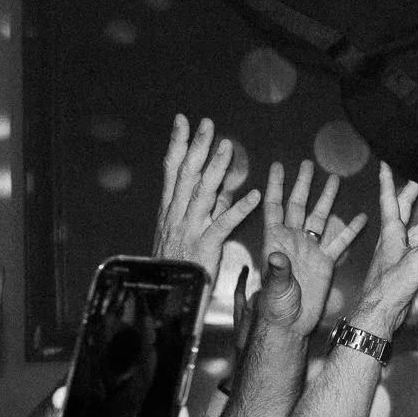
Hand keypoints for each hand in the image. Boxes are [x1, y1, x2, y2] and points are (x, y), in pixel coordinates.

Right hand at [154, 116, 262, 275]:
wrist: (165, 295)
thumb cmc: (178, 264)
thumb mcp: (186, 232)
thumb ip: (206, 209)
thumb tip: (224, 188)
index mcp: (170, 209)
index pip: (173, 169)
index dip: (178, 144)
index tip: (183, 121)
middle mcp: (177, 214)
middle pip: (186, 173)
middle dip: (197, 146)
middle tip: (207, 122)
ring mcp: (190, 228)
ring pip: (202, 193)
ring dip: (215, 169)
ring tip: (227, 147)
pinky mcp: (204, 245)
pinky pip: (223, 223)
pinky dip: (237, 208)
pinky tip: (252, 195)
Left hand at [254, 159, 364, 337]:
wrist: (291, 324)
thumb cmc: (276, 307)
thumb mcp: (275, 288)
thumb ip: (278, 271)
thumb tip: (278, 256)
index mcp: (276, 241)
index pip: (274, 207)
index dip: (275, 187)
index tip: (278, 166)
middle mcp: (292, 240)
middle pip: (298, 205)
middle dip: (302, 184)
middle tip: (307, 163)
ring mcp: (310, 249)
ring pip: (319, 218)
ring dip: (326, 199)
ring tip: (334, 179)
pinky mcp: (325, 262)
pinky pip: (339, 242)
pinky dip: (350, 230)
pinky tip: (361, 216)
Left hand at [352, 165, 417, 335]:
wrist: (379, 314)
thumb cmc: (387, 290)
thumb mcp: (412, 265)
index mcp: (390, 234)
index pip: (389, 200)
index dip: (388, 181)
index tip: (386, 163)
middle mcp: (394, 239)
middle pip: (404, 208)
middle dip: (413, 191)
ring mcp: (401, 251)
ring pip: (417, 227)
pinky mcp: (407, 263)